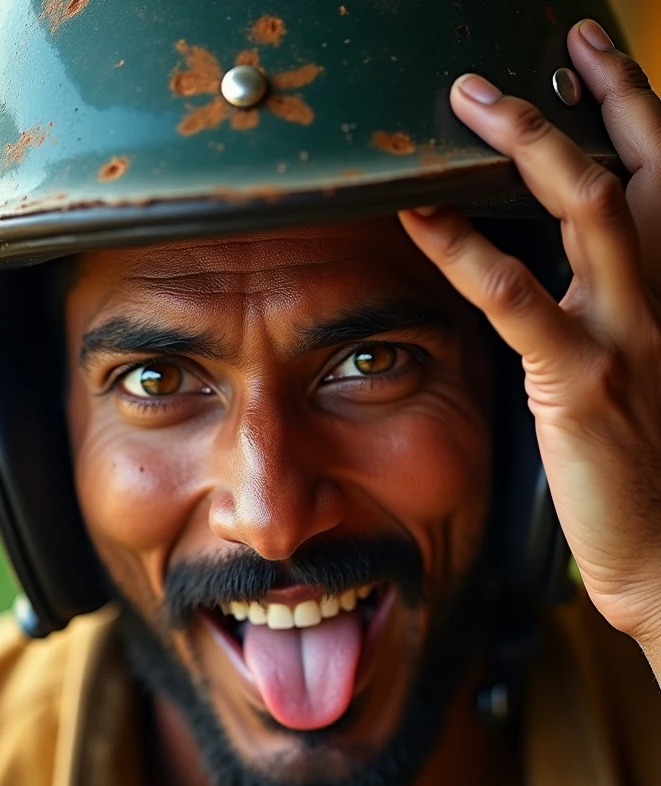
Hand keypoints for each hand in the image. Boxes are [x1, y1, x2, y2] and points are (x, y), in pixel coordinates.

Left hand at [399, 20, 660, 657]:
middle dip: (590, 91)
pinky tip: (419, 217)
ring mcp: (630, 334)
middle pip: (639, 162)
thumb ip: (608, 311)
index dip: (631, 103)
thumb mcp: (642, 370)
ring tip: (466, 102)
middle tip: (536, 46)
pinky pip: (518, 297)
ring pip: (588, 204)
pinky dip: (465, 250)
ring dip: (528, 141)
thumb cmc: (645, 468)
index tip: (595, 51)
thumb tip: (548, 268)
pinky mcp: (582, 381)